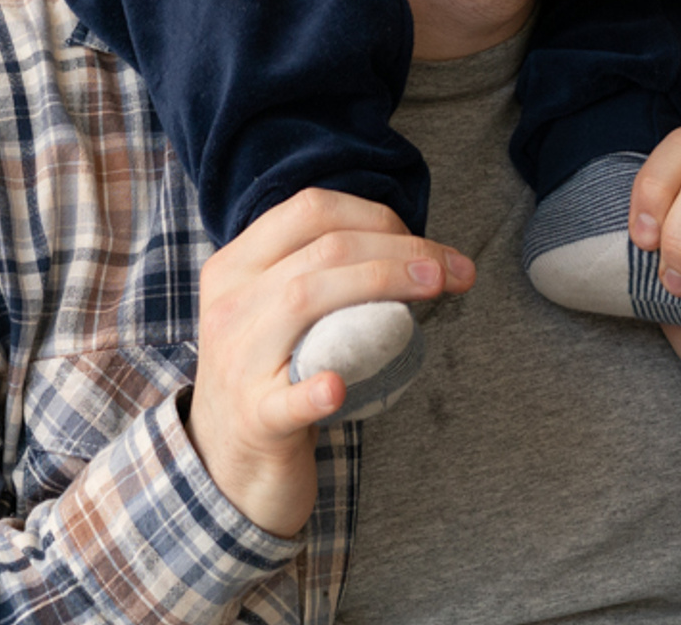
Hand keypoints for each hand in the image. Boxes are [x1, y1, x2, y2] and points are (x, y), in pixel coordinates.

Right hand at [185, 189, 473, 538]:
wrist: (228, 468)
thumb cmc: (271, 378)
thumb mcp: (274, 312)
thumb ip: (319, 274)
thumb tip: (413, 250)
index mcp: (235, 266)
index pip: (310, 211)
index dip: (377, 216)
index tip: (425, 244)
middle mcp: (230, 305)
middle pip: (324, 251)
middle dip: (401, 250)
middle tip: (452, 269)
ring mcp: (237, 363)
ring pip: (306, 300)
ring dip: (383, 284)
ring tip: (434, 291)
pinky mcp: (253, 422)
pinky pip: (283, 401)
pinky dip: (314, 390)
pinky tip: (339, 387)